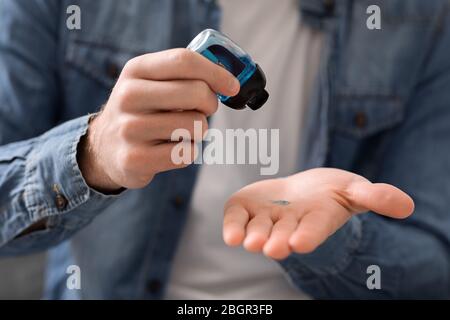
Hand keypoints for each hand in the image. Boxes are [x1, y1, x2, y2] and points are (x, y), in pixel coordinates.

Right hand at [77, 49, 239, 191]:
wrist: (105, 147)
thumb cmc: (142, 110)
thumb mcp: (151, 82)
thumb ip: (184, 74)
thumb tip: (229, 80)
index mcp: (136, 70)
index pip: (184, 61)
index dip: (216, 73)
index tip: (232, 86)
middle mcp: (128, 96)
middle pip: (196, 92)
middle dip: (210, 103)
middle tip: (203, 110)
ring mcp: (129, 129)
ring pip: (196, 125)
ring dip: (198, 131)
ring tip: (181, 131)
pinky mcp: (135, 159)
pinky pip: (187, 154)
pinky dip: (188, 152)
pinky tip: (170, 149)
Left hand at [223, 168, 413, 259]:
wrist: (303, 190)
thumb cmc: (332, 193)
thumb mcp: (356, 190)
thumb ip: (377, 197)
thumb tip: (406, 206)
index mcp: (317, 219)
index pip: (313, 229)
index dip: (308, 235)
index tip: (301, 242)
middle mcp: (290, 223)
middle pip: (283, 233)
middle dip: (277, 241)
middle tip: (272, 248)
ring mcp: (267, 217)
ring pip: (259, 229)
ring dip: (254, 236)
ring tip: (250, 243)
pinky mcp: (247, 208)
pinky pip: (237, 218)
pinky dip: (232, 225)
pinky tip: (230, 235)